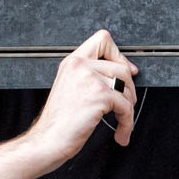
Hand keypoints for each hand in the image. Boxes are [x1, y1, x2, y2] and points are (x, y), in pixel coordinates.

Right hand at [24, 29, 137, 161]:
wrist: (49, 140)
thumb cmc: (59, 121)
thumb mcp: (71, 87)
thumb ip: (91, 76)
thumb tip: (127, 72)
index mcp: (73, 61)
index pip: (103, 39)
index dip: (119, 54)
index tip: (127, 71)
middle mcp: (80, 65)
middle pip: (122, 67)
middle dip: (129, 90)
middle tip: (124, 106)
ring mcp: (90, 78)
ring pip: (126, 86)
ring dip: (129, 107)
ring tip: (121, 121)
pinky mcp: (99, 95)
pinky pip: (125, 106)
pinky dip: (127, 122)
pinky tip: (121, 134)